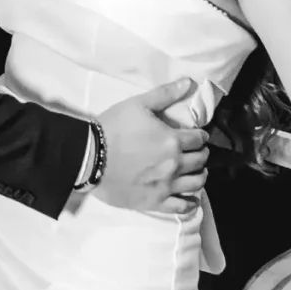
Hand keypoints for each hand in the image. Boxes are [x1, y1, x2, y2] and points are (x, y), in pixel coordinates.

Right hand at [93, 79, 208, 215]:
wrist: (89, 156)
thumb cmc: (113, 127)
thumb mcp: (138, 104)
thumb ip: (165, 94)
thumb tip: (189, 82)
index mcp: (173, 140)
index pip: (199, 138)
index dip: (200, 136)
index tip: (196, 136)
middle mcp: (174, 164)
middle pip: (200, 160)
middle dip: (201, 154)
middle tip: (195, 152)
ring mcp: (166, 185)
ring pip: (196, 183)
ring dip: (199, 176)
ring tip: (194, 172)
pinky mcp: (154, 201)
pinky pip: (181, 207)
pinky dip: (190, 203)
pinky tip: (190, 199)